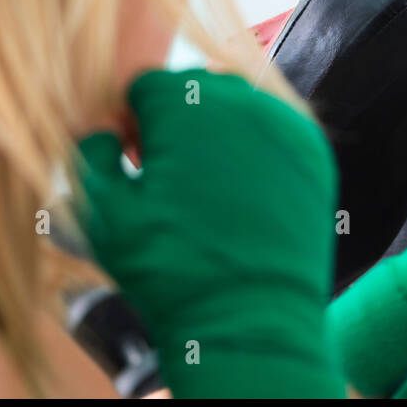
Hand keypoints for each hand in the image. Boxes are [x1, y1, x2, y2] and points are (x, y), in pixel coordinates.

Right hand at [74, 68, 343, 397]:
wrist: (249, 320)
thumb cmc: (170, 269)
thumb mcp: (105, 213)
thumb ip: (92, 153)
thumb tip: (101, 128)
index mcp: (184, 105)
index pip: (146, 85)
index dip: (133, 122)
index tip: (137, 161)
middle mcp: (240, 100)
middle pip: (194, 90)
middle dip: (177, 124)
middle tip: (172, 178)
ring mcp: (284, 124)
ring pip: (238, 107)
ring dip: (218, 134)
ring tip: (209, 190)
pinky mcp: (314, 152)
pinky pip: (275, 131)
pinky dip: (257, 152)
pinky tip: (245, 196)